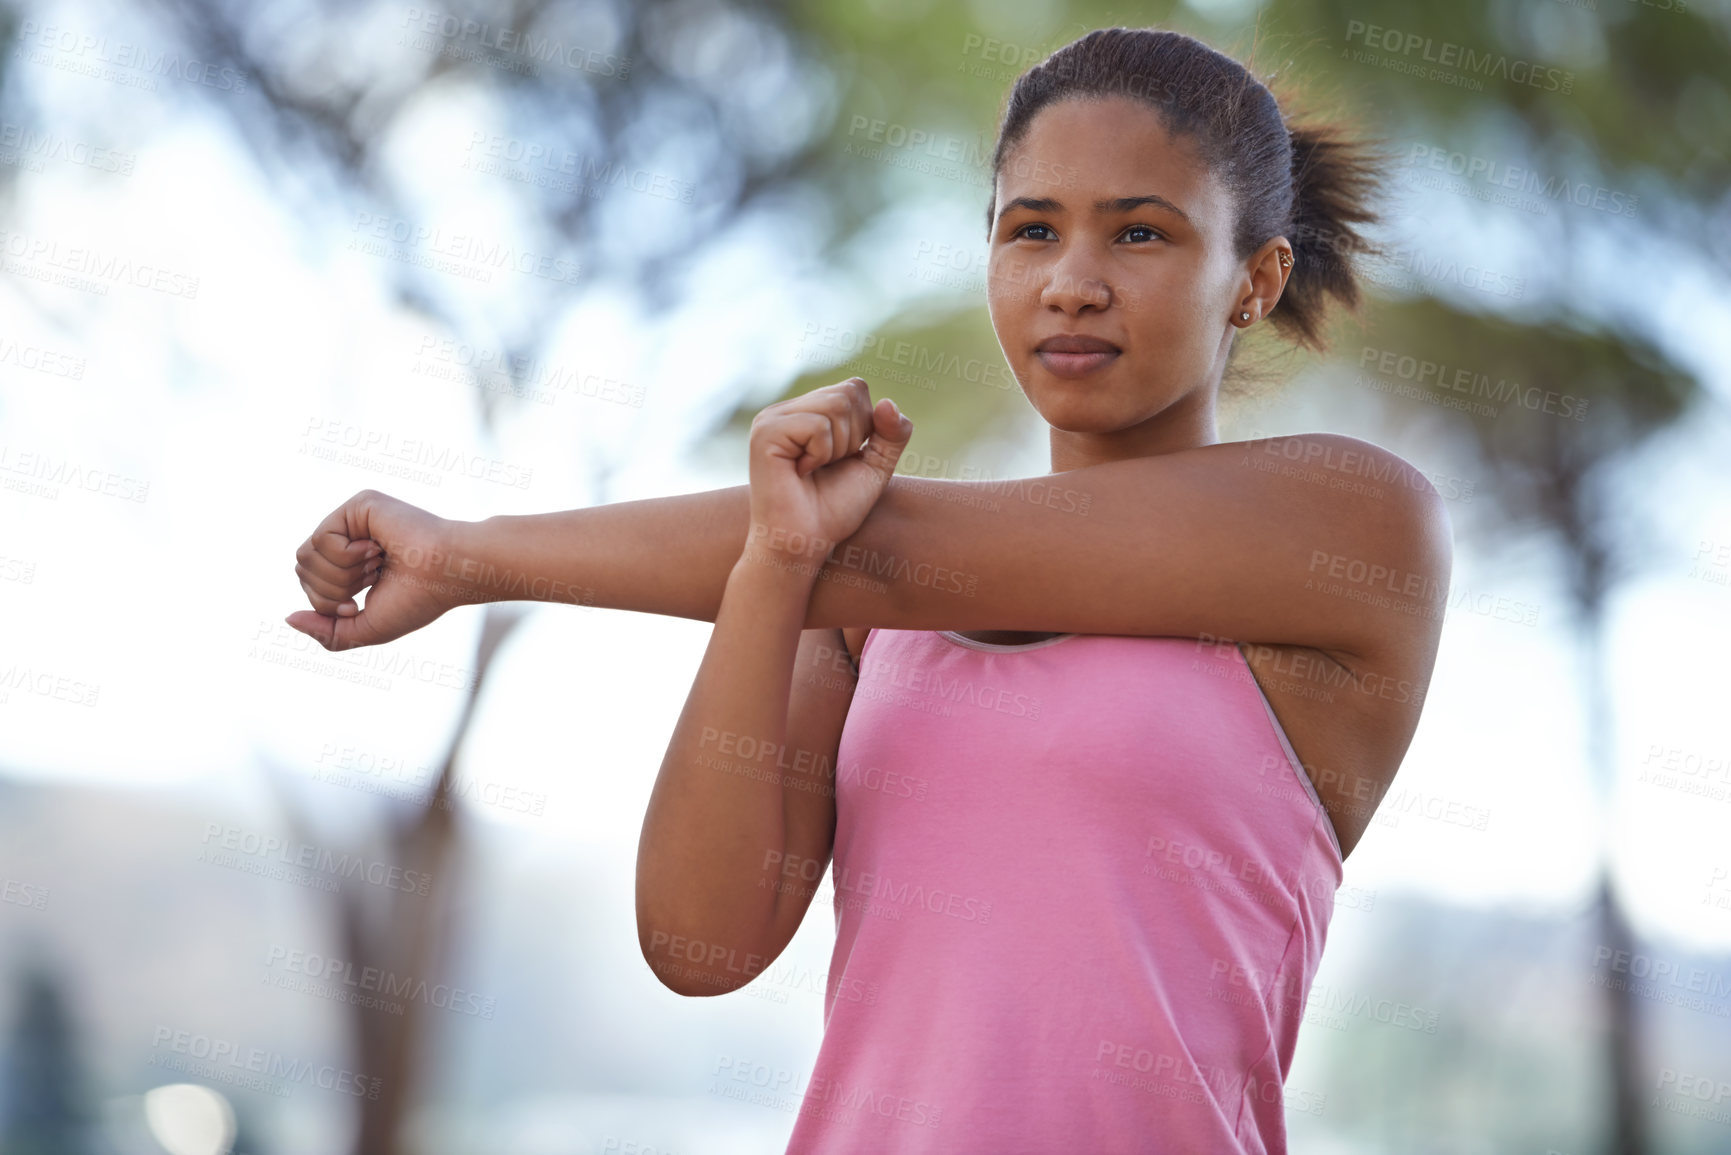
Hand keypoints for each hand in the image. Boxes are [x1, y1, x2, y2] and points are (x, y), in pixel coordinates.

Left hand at [286, 489, 460, 650]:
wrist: (450, 574)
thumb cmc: (419, 600)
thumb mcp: (366, 628)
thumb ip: (327, 632)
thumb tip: (288, 618)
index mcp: (352, 563)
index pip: (310, 582)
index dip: (327, 602)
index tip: (360, 603)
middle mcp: (349, 537)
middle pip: (302, 569)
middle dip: (333, 589)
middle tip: (372, 580)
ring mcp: (353, 518)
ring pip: (306, 555)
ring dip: (341, 575)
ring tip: (376, 564)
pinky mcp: (359, 505)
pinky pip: (322, 539)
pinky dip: (347, 557)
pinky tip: (377, 549)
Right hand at [744, 377, 912, 565]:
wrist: (801, 545)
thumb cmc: (832, 511)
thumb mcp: (874, 468)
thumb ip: (892, 435)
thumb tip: (889, 402)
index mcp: (807, 412)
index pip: (856, 388)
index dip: (865, 426)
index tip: (842, 459)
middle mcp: (787, 410)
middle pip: (849, 392)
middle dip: (853, 437)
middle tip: (827, 467)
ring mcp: (772, 418)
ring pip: (836, 405)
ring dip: (838, 447)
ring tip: (814, 470)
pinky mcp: (765, 432)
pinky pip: (818, 425)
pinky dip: (822, 454)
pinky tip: (800, 472)